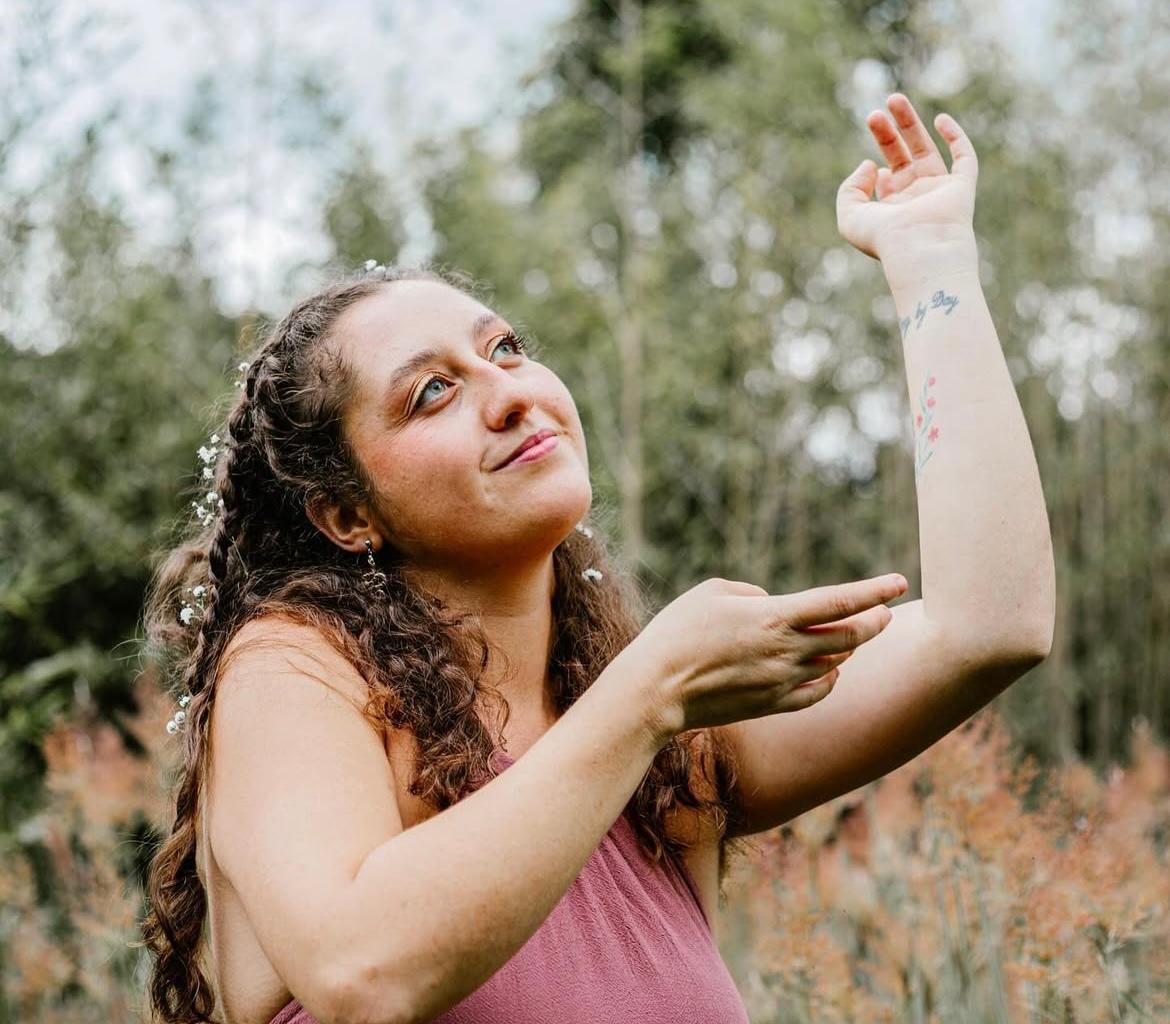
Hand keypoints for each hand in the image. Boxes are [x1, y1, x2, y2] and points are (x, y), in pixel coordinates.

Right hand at [624, 573, 908, 743]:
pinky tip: (830, 671)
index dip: (874, 591)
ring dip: (849, 648)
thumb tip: (773, 604)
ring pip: (834, 663)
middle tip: (885, 611)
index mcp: (773, 617)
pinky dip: (829, 679)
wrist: (656, 689)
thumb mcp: (712, 592)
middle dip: (873, 621)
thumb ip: (753, 593)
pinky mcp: (771, 706)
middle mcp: (786, 651)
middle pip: (849, 636)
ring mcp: (781, 682)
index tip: (900, 581)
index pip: (839, 602)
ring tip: (853, 636)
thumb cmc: (677, 632)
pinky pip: (816, 693)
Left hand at [836, 93, 977, 265]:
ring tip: (894, 99)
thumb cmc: (884, 239)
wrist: (920, 248)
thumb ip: (850, 188)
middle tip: (873, 114)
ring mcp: (939, 191)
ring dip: (910, 124)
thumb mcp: (850, 216)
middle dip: (887, 134)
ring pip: (926, 150)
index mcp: (893, 209)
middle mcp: (916, 199)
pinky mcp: (961, 186)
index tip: (870, 167)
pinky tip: (940, 119)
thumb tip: (871, 164)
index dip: (872, 169)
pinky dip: (955, 136)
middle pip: (902, 157)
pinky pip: (964, 157)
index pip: (884, 180)